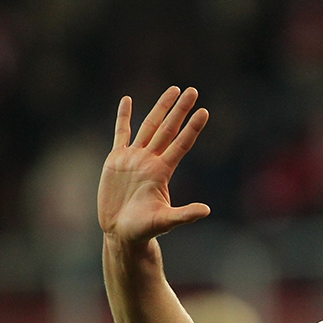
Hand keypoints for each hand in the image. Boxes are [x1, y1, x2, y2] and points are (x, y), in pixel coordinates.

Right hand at [98, 86, 209, 242]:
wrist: (121, 232)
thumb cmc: (144, 229)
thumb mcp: (165, 221)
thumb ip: (185, 215)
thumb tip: (207, 210)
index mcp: (162, 171)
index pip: (181, 144)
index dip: (192, 128)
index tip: (204, 112)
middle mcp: (150, 161)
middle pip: (168, 129)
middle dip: (180, 109)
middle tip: (193, 90)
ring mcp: (134, 158)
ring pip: (149, 126)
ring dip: (160, 108)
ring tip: (173, 90)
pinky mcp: (116, 159)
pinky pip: (121, 133)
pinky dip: (123, 117)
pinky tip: (128, 100)